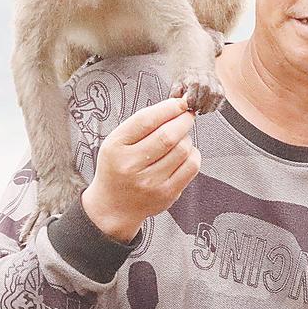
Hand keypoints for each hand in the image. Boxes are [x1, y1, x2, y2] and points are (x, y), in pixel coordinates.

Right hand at [81, 95, 199, 240]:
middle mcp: (131, 166)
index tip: (180, 102)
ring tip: (180, 138)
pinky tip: (185, 153)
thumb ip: (141, 123)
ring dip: (186, 137)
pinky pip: (191, 166)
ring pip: (182, 149)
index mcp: (115, 147)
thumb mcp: (116, 142)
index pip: (145, 120)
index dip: (167, 108)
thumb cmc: (118, 167)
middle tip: (187, 115)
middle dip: (183, 120)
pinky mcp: (166, 194)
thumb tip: (176, 106)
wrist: (114, 206)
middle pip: (168, 135)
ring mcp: (150, 182)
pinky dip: (193, 154)